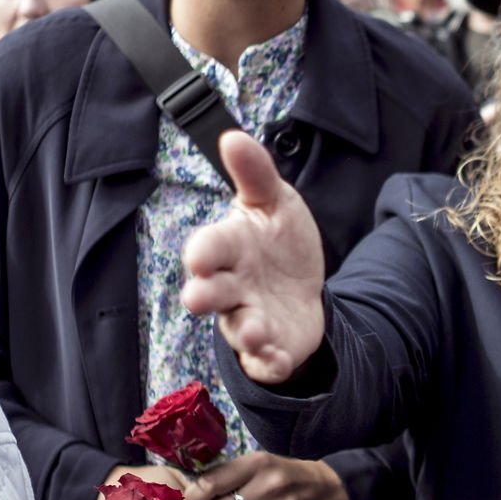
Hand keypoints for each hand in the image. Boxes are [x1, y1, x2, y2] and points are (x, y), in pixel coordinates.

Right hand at [180, 131, 327, 385]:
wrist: (302, 287)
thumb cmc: (277, 242)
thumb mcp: (275, 202)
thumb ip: (256, 174)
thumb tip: (233, 136)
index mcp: (229, 249)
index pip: (208, 248)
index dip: (203, 252)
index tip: (199, 256)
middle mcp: (232, 287)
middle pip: (211, 292)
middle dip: (204, 294)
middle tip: (198, 296)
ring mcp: (249, 318)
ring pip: (238, 329)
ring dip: (244, 331)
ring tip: (254, 330)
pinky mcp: (271, 347)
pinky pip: (265, 361)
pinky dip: (269, 363)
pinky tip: (278, 360)